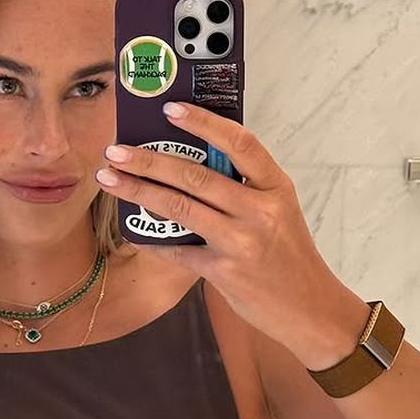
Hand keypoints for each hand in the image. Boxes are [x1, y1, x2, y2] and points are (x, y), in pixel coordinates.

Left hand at [94, 101, 361, 363]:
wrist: (309, 309)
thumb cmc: (289, 256)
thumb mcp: (280, 210)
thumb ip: (245, 187)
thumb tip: (191, 163)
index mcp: (276, 187)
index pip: (240, 143)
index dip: (204, 122)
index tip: (170, 109)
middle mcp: (260, 210)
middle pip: (196, 175)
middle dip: (148, 160)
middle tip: (115, 150)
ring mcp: (240, 241)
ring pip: (179, 207)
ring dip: (138, 191)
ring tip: (110, 179)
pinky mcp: (223, 271)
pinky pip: (178, 249)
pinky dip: (152, 239)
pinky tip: (132, 230)